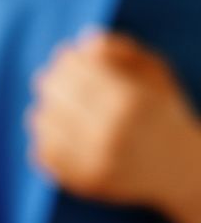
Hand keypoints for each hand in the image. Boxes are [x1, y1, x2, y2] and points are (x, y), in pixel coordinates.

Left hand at [27, 31, 200, 222]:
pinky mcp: (83, 183)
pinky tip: (56, 132)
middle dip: (50, 82)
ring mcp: (95, 162)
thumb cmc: (164, 112)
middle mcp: (111, 133)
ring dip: (44, 110)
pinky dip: (44, 139)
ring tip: (55, 107)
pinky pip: (42, 153)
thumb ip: (121, 50)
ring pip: (43, 123)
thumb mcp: (155, 74)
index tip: (62, 56)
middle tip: (50, 80)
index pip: (77, 72)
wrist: (180, 169)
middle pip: (56, 96)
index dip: (64, 60)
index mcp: (130, 102)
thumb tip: (84, 39)